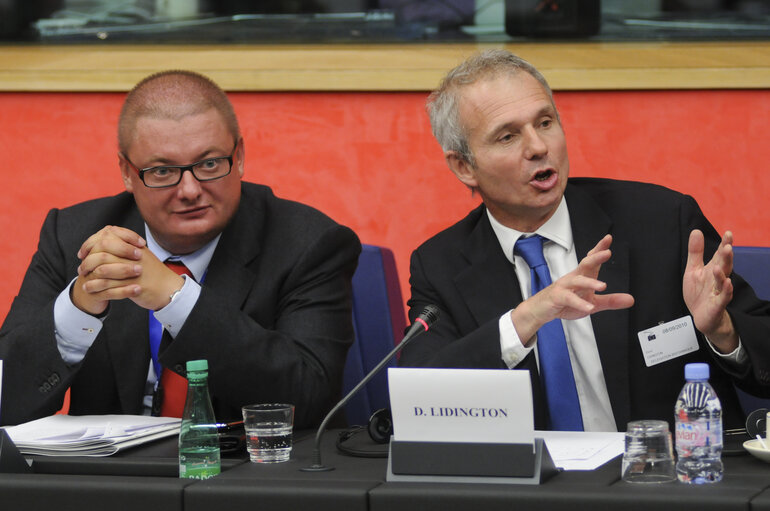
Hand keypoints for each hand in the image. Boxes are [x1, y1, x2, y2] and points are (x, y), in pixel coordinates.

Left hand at [72, 226, 182, 313]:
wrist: (169, 288)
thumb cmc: (154, 273)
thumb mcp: (142, 255)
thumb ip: (125, 247)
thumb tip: (103, 242)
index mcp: (134, 246)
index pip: (107, 236)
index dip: (91, 243)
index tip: (84, 252)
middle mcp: (133, 256)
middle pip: (102, 250)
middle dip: (88, 259)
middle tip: (82, 267)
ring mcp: (133, 270)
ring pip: (103, 268)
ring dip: (90, 274)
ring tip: (83, 278)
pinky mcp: (132, 285)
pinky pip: (108, 285)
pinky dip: (95, 287)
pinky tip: (88, 288)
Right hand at [512, 234, 633, 345]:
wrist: (541, 309)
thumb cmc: (565, 302)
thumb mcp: (592, 303)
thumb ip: (611, 301)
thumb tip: (630, 299)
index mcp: (583, 276)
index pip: (592, 260)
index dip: (599, 249)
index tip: (608, 239)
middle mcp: (574, 278)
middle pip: (585, 264)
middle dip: (595, 257)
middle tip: (607, 253)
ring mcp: (564, 286)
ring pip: (577, 281)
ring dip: (590, 283)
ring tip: (603, 286)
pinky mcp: (557, 297)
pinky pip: (569, 298)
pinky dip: (579, 303)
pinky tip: (588, 307)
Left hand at [683, 229, 737, 352]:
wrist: (701, 317)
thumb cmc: (699, 293)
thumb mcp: (693, 270)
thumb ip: (695, 252)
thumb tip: (696, 231)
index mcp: (713, 270)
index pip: (720, 255)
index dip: (724, 245)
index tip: (728, 233)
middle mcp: (718, 279)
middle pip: (724, 266)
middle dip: (726, 257)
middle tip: (727, 246)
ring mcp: (718, 292)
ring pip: (723, 281)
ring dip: (722, 273)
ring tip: (719, 265)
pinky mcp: (717, 304)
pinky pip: (723, 297)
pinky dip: (726, 290)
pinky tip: (727, 283)